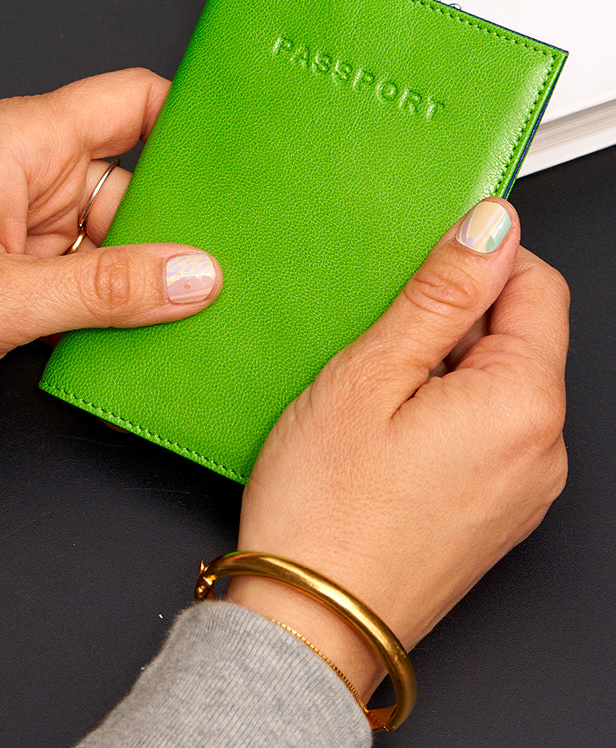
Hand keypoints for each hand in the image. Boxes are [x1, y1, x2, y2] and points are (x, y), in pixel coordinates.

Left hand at [0, 69, 220, 390]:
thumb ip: (103, 290)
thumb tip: (193, 276)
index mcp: (26, 143)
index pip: (135, 101)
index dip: (194, 117)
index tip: (246, 146)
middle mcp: (32, 174)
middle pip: (139, 178)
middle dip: (183, 219)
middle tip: (235, 256)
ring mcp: (27, 222)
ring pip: (120, 233)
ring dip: (149, 271)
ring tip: (194, 306)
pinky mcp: (19, 265)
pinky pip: (91, 271)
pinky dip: (116, 299)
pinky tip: (144, 326)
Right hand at [229, 199, 567, 699]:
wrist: (308, 624)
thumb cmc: (326, 510)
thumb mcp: (373, 373)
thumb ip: (443, 293)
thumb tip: (492, 228)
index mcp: (524, 404)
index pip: (539, 285)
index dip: (481, 261)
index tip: (428, 265)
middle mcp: (544, 450)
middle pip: (521, 336)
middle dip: (456, 319)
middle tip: (382, 341)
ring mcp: (525, 487)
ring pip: (500, 383)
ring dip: (445, 365)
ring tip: (376, 395)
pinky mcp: (499, 511)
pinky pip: (489, 431)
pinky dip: (445, 410)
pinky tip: (387, 431)